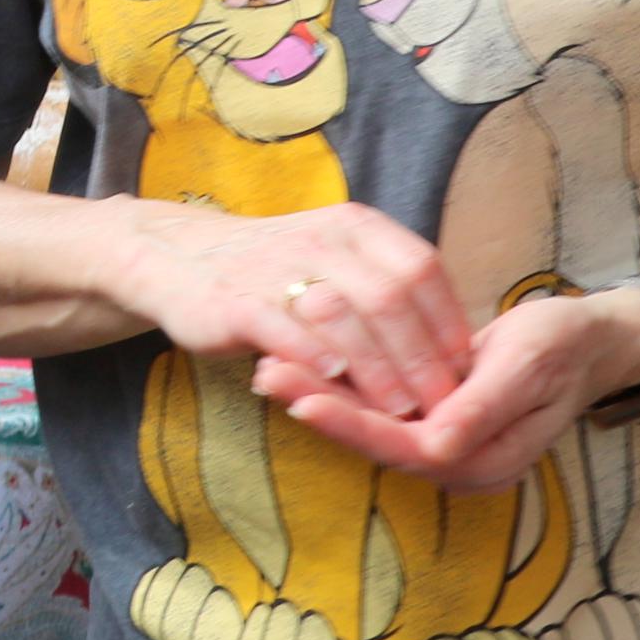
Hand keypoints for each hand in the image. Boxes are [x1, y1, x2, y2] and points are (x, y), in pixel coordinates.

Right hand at [110, 198, 471, 420]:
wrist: (177, 259)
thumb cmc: (273, 275)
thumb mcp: (335, 266)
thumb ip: (385, 298)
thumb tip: (448, 359)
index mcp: (355, 227)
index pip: (422, 268)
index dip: (448, 324)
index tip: (462, 373)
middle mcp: (321, 239)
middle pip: (391, 297)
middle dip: (421, 358)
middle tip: (439, 406)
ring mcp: (276, 268)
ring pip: (344, 317)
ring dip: (379, 370)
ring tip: (398, 412)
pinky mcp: (237, 301)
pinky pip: (286, 330)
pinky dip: (316, 360)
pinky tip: (335, 385)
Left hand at [264, 286, 639, 489]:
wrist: (587, 343)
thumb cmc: (559, 346)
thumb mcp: (528, 364)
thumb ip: (482, 407)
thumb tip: (437, 442)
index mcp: (485, 459)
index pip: (406, 449)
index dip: (354, 425)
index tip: (304, 398)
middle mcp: (460, 466)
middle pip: (378, 444)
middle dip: (321, 411)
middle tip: (266, 374)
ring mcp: (447, 449)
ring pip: (373, 429)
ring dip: (322, 398)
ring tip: (268, 366)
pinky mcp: (434, 424)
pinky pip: (382, 412)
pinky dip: (343, 390)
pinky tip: (303, 364)